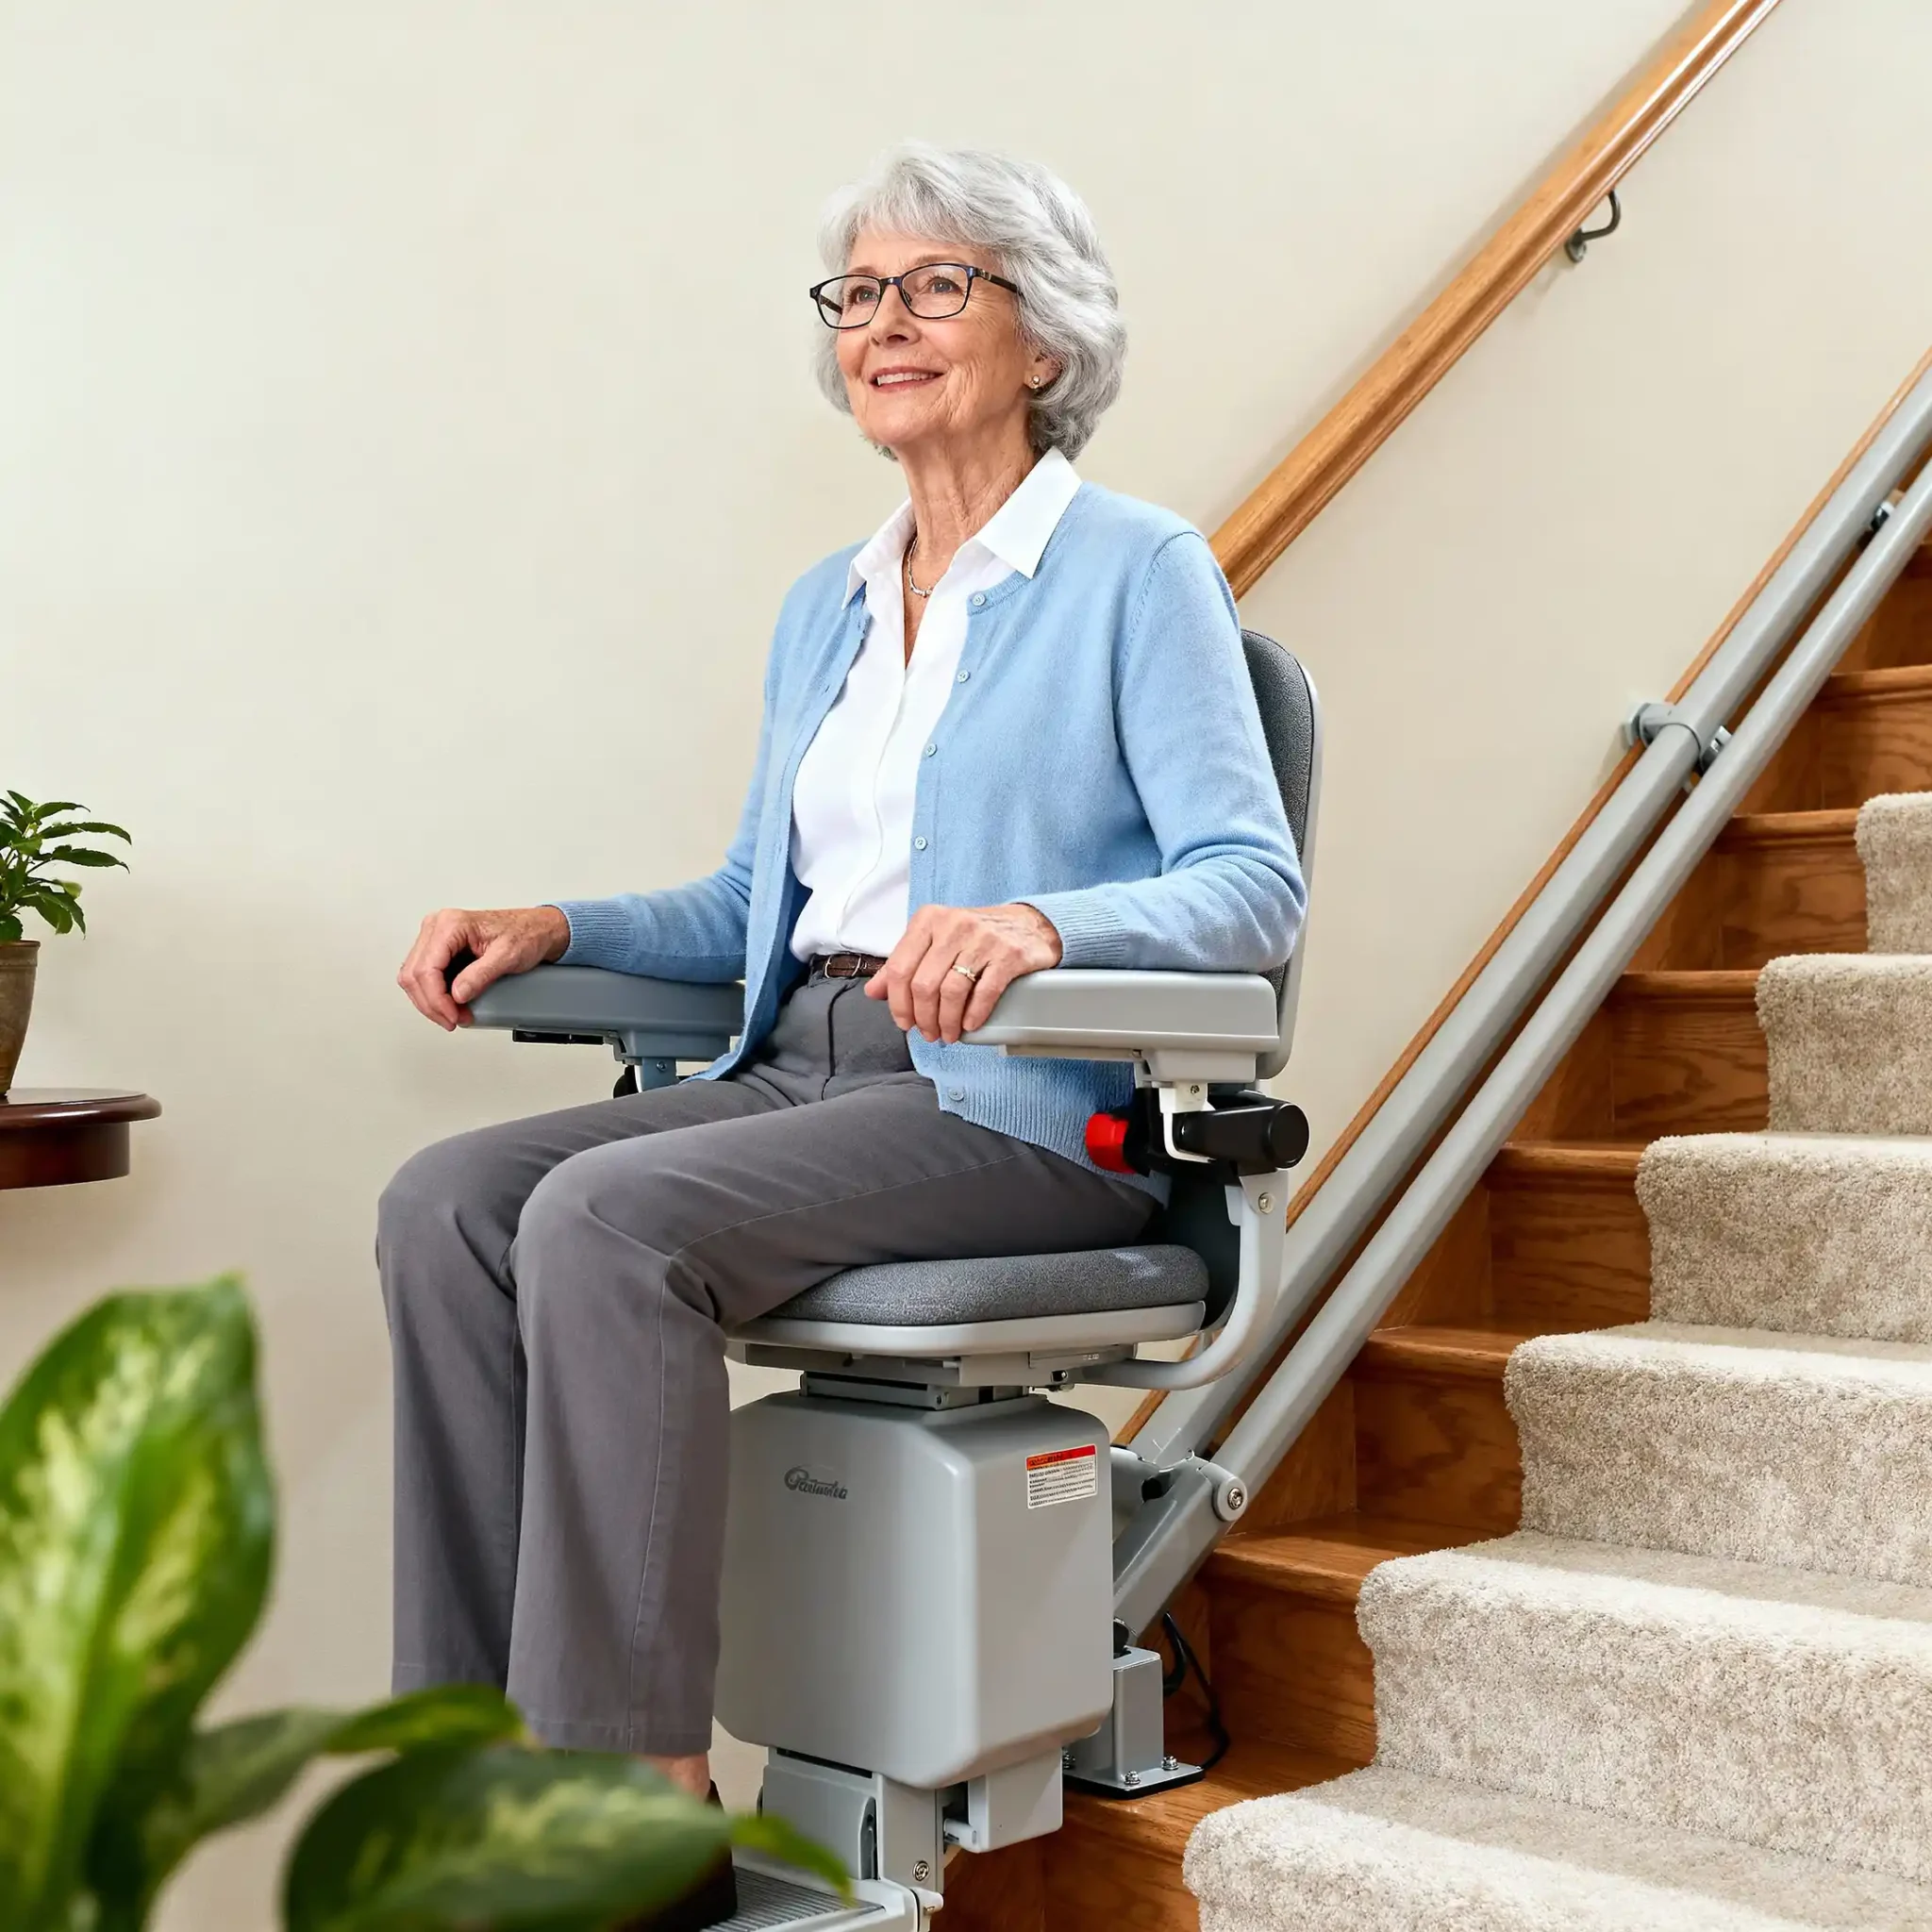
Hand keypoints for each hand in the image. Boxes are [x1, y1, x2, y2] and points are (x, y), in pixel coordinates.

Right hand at [397, 905, 570, 1030]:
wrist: (534, 930)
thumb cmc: (524, 934)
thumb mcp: (507, 956)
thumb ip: (481, 975)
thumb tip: (457, 994)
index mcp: (450, 924)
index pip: (426, 969)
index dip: (436, 999)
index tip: (453, 1016)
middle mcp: (437, 927)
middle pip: (414, 975)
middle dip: (432, 1005)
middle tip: (454, 1020)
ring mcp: (434, 937)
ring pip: (413, 978)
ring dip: (431, 1003)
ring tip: (455, 1015)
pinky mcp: (438, 949)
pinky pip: (423, 977)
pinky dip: (434, 995)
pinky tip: (451, 1005)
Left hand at [866, 901, 1062, 1043]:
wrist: (1029, 925)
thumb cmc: (976, 936)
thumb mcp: (935, 942)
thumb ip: (903, 964)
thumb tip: (873, 992)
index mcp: (928, 920)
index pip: (900, 968)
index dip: (898, 1004)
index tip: (904, 1023)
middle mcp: (953, 925)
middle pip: (924, 985)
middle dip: (923, 1018)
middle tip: (928, 1033)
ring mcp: (982, 939)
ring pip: (952, 992)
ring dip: (947, 1022)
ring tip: (948, 1033)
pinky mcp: (1008, 955)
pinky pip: (984, 992)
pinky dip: (973, 1015)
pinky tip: (970, 1025)